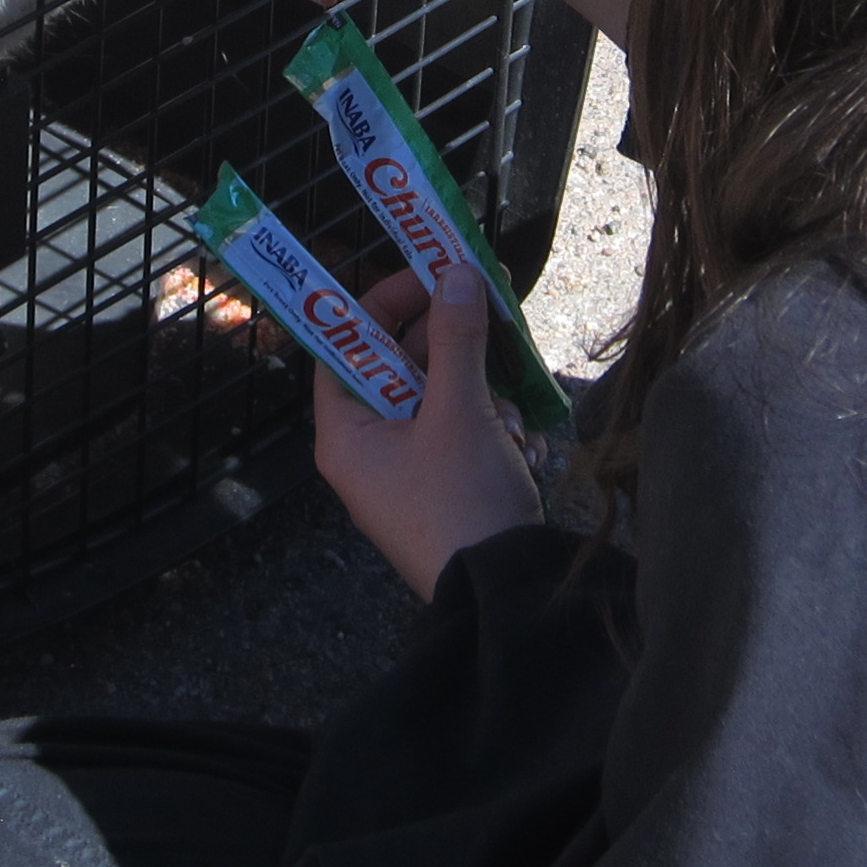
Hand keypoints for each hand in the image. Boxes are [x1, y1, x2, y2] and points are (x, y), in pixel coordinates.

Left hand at [311, 264, 542, 600]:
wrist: (502, 593)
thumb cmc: (463, 503)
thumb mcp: (460, 410)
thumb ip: (456, 338)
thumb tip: (456, 275)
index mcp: (345, 433)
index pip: (347, 345)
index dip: (384, 303)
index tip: (429, 273)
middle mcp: (366, 451)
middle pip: (400, 367)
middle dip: (451, 345)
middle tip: (491, 302)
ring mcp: (405, 472)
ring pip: (440, 397)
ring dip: (481, 391)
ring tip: (510, 411)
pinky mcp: (443, 488)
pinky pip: (461, 434)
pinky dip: (491, 427)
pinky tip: (521, 444)